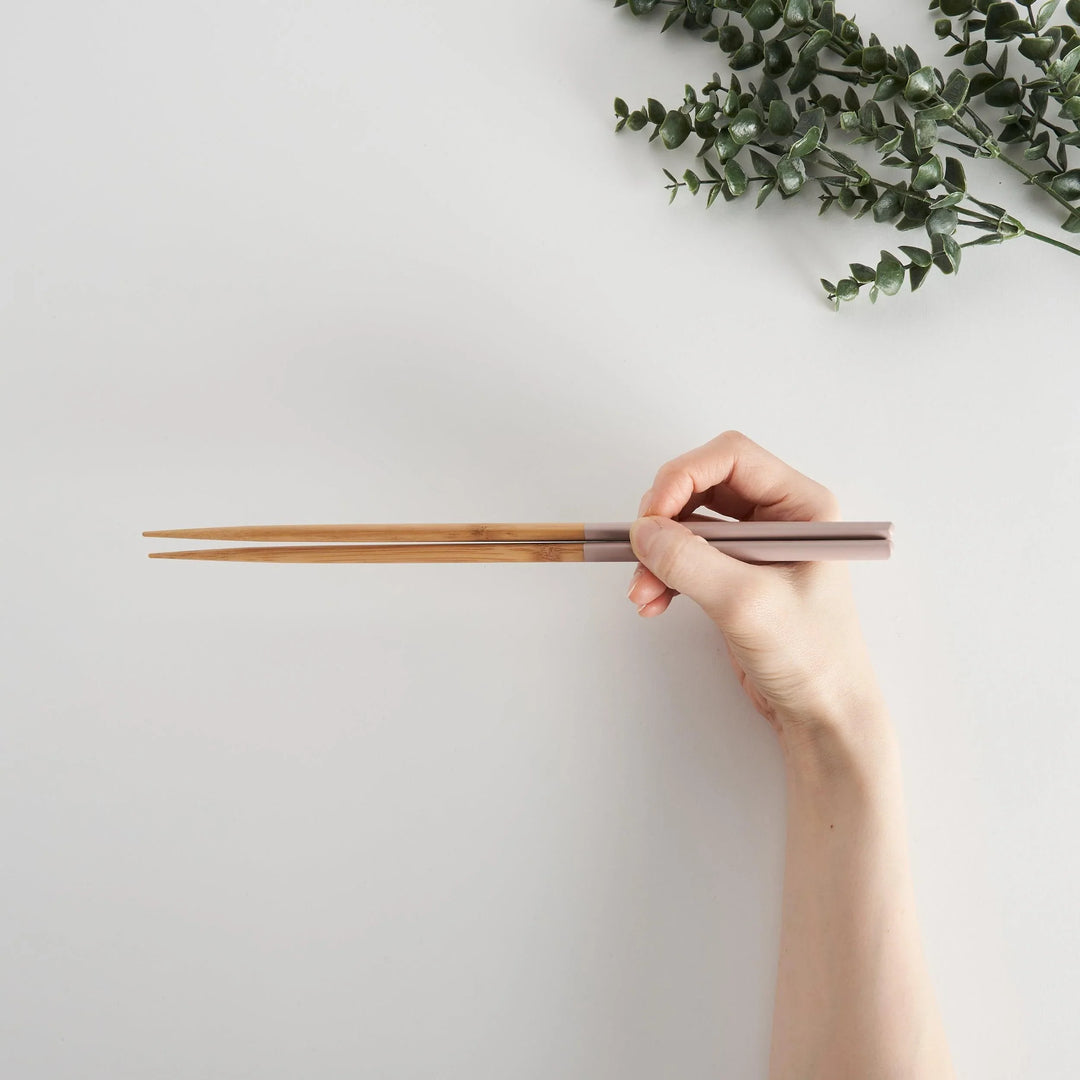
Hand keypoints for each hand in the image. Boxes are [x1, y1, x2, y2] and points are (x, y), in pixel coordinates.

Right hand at [626, 431, 885, 750]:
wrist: (820, 715)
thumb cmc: (810, 657)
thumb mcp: (746, 603)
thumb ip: (691, 562)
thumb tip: (642, 532)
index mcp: (801, 506)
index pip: (730, 458)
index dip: (683, 475)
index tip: (652, 514)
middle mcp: (778, 517)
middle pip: (701, 485)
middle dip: (664, 517)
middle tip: (641, 549)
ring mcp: (753, 547)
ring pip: (686, 523)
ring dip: (657, 553)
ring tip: (642, 592)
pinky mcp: (732, 575)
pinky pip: (684, 556)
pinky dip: (661, 575)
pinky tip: (652, 603)